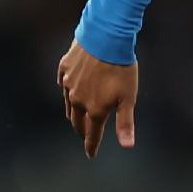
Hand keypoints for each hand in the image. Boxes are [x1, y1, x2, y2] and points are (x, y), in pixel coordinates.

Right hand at [57, 38, 138, 158]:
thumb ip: (125, 123)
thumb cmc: (121, 67)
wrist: (106, 37)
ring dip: (74, 113)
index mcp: (95, 109)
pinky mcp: (64, 68)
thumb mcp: (129, 97)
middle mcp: (78, 99)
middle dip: (81, 130)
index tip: (90, 154)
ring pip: (69, 104)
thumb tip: (127, 146)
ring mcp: (69, 83)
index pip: (91, 133)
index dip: (91, 145)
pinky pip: (63, 83)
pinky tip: (70, 89)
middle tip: (84, 135)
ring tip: (77, 117)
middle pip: (77, 121)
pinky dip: (67, 90)